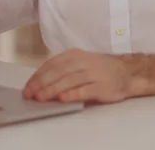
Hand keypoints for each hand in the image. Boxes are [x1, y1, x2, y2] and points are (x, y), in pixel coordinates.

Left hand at [22, 48, 139, 103]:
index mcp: (74, 55)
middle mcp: (82, 62)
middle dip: (41, 83)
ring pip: (68, 80)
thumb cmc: (99, 69)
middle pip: (57, 72)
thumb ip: (63, 69)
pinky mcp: (100, 86)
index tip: (28, 86)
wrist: (126, 73)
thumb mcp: (80, 63)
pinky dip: (72, 94)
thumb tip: (41, 81)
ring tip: (40, 97)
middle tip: (29, 93)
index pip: (51, 64)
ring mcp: (92, 73)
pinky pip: (84, 90)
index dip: (38, 75)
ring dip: (52, 89)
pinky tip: (62, 98)